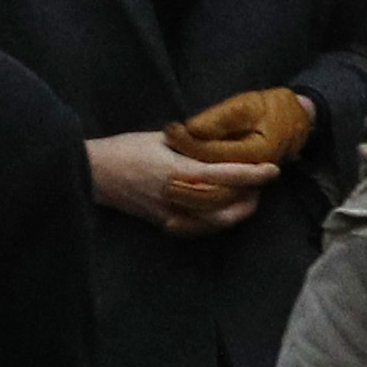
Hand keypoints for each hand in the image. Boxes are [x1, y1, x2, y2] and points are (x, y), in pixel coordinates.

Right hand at [89, 130, 284, 235]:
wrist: (94, 174)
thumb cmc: (126, 148)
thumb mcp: (161, 138)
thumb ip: (192, 144)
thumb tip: (219, 142)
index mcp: (177, 169)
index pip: (224, 175)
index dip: (251, 174)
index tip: (272, 170)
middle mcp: (177, 195)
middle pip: (225, 206)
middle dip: (249, 197)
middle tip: (261, 185)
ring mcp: (171, 214)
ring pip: (215, 222)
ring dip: (236, 212)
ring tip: (247, 198)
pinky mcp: (164, 223)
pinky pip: (198, 228)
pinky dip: (216, 221)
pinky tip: (224, 211)